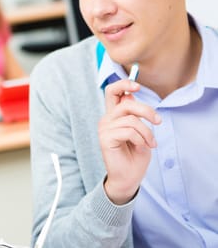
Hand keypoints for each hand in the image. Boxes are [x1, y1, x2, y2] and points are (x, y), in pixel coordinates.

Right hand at [98, 79, 160, 203]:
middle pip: (126, 103)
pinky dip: (141, 139)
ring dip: (147, 132)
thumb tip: (130, 96)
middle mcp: (107, 119)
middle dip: (146, 110)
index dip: (123, 84)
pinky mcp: (105, 138)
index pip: (112, 92)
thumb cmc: (136, 154)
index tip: (137, 87)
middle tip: (158, 121)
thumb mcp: (141, 131)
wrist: (129, 177)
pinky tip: (141, 147)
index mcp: (114, 115)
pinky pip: (129, 131)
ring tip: (150, 143)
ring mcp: (104, 128)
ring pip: (131, 119)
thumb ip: (134, 114)